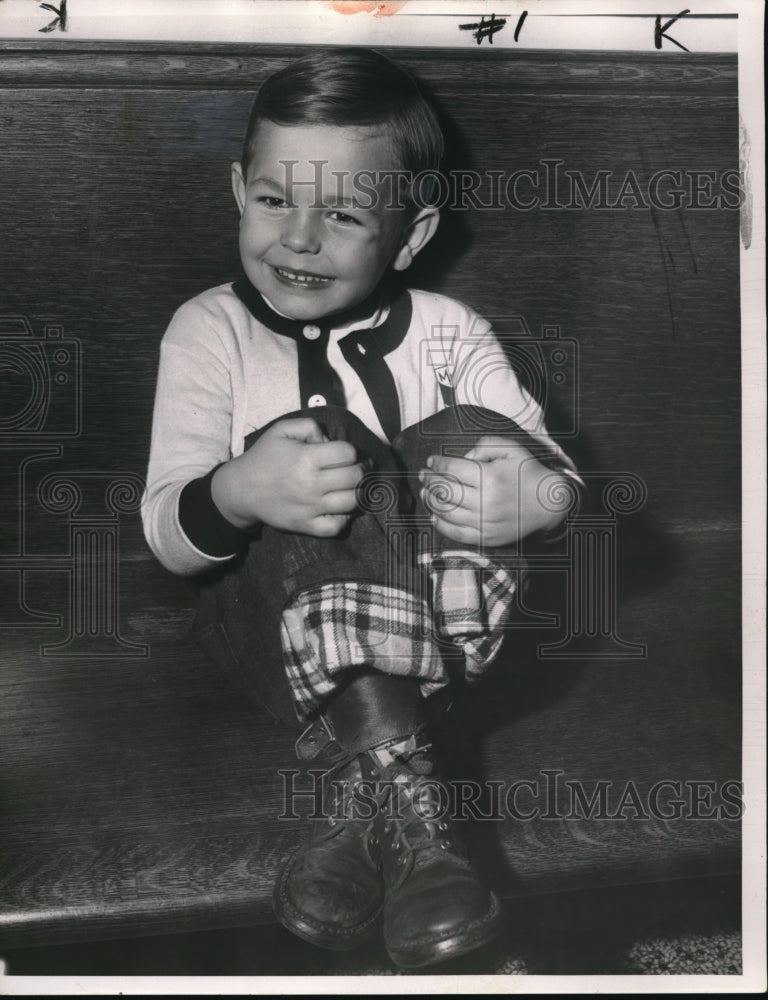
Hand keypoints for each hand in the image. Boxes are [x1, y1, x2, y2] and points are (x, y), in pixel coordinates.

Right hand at [211, 417, 364, 535]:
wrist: (241, 490)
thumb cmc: (263, 458)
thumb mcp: (281, 431)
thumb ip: (309, 427)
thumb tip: (329, 440)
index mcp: (306, 458)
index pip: (348, 453)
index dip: (352, 452)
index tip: (348, 455)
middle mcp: (311, 484)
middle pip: (355, 477)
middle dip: (361, 470)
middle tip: (358, 469)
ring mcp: (310, 507)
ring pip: (352, 502)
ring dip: (358, 492)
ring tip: (353, 487)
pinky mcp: (306, 525)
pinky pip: (337, 526)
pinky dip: (345, 518)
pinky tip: (341, 508)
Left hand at [419, 435, 567, 545]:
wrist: (549, 503)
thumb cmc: (528, 472)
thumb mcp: (511, 448)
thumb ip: (485, 444)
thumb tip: (462, 456)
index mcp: (488, 477)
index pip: (451, 469)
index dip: (436, 464)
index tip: (431, 461)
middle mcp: (484, 501)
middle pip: (444, 490)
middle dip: (428, 480)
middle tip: (423, 475)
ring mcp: (484, 522)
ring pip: (446, 512)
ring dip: (431, 501)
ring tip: (425, 493)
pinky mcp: (487, 538)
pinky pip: (456, 533)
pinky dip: (441, 525)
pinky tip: (434, 516)